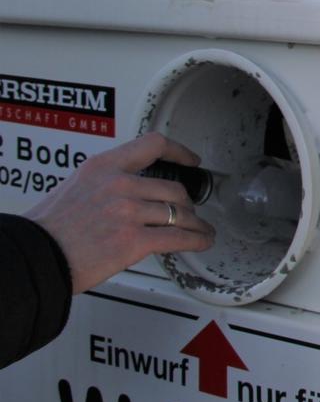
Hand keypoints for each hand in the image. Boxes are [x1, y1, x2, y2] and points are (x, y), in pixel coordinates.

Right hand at [28, 132, 215, 293]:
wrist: (36, 256)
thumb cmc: (48, 228)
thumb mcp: (76, 186)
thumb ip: (107, 183)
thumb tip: (130, 192)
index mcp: (104, 167)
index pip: (152, 145)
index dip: (179, 152)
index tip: (191, 160)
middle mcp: (119, 184)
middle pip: (174, 188)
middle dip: (187, 204)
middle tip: (189, 212)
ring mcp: (128, 211)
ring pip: (180, 214)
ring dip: (196, 225)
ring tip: (201, 230)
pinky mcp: (134, 240)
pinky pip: (179, 238)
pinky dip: (196, 240)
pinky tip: (201, 242)